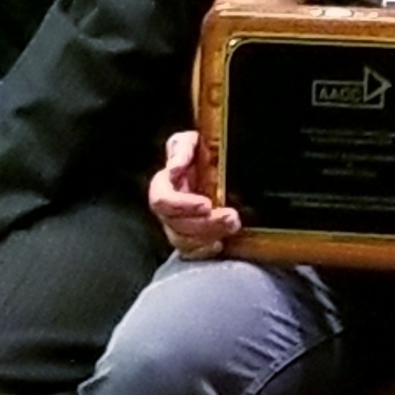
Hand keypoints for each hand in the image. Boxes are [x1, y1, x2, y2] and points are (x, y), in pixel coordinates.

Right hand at [150, 129, 241, 258]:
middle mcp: (168, 208)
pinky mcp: (191, 237)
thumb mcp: (193, 141)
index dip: (182, 205)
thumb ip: (182, 149)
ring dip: (207, 237)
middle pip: (175, 225)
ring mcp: (177, 225)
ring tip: (233, 226)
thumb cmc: (203, 153)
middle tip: (231, 217)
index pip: (162, 200)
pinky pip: (190, 253)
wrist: (220, 168)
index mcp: (164, 185)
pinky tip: (219, 245)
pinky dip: (203, 252)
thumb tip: (174, 168)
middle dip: (203, 224)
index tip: (206, 205)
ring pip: (182, 241)